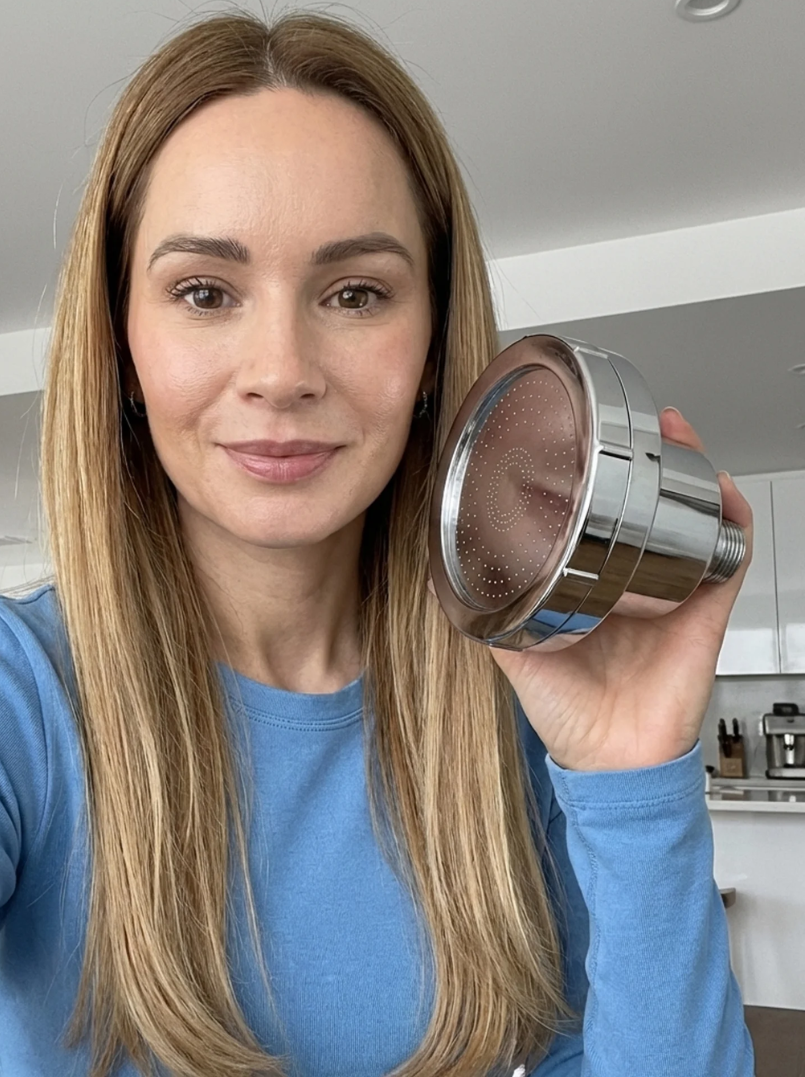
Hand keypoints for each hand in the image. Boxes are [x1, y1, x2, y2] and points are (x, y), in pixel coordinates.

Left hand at [486, 408, 752, 771]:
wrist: (609, 757)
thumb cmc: (567, 710)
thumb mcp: (516, 647)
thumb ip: (490, 611)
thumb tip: (453, 575)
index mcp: (594, 584)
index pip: (604, 518)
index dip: (601, 478)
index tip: (583, 441)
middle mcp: (635, 580)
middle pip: (653, 505)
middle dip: (651, 459)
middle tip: (638, 424)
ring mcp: (671, 590)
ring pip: (693, 516)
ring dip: (690, 471)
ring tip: (673, 435)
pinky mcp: (703, 609)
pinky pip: (729, 556)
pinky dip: (729, 521)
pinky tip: (716, 490)